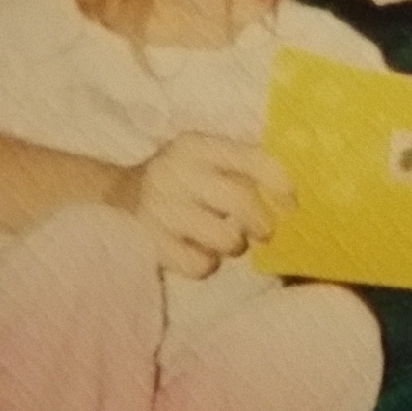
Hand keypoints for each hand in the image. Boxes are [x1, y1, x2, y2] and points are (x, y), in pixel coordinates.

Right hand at [112, 134, 293, 278]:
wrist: (120, 196)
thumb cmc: (181, 178)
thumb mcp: (205, 157)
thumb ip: (242, 167)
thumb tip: (291, 194)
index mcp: (196, 146)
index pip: (254, 158)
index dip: (281, 184)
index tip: (291, 205)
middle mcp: (175, 172)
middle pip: (241, 200)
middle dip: (262, 223)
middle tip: (264, 232)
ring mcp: (160, 209)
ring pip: (225, 238)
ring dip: (236, 244)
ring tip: (228, 239)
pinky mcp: (151, 244)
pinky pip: (201, 265)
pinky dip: (208, 264)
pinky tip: (201, 251)